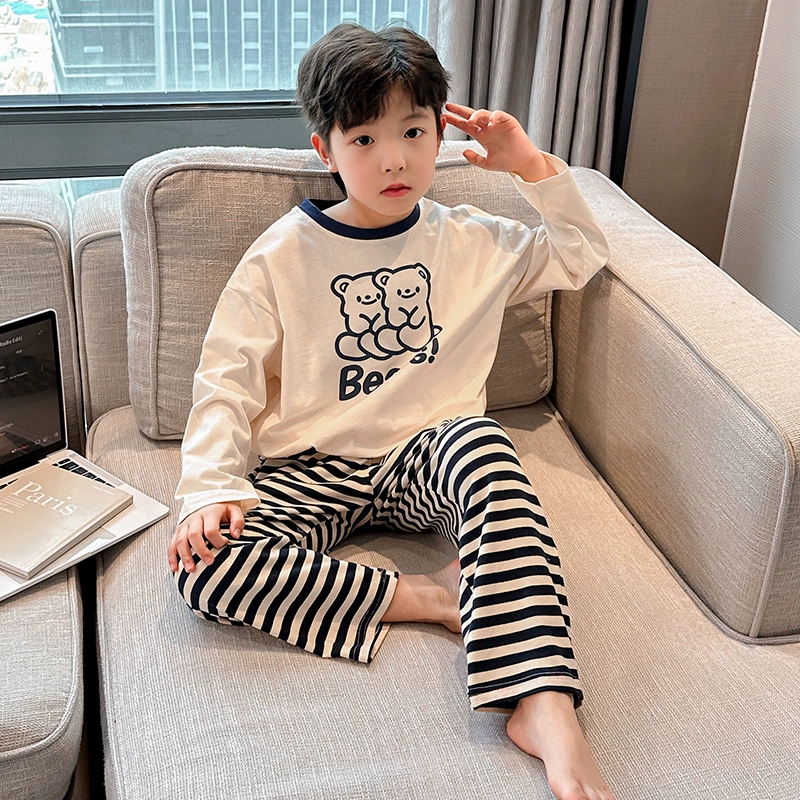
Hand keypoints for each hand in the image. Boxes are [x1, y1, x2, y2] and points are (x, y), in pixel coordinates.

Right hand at [168, 502, 243, 573]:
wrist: (207, 504)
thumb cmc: (220, 511)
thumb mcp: (233, 511)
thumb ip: (238, 521)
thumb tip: (235, 534)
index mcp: (209, 514)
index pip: (211, 529)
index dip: (218, 540)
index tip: (225, 544)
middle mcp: (195, 519)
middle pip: (194, 535)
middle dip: (201, 551)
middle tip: (209, 562)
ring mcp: (185, 526)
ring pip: (180, 541)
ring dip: (185, 556)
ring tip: (191, 569)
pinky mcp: (178, 532)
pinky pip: (172, 545)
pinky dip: (172, 557)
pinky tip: (175, 567)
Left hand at [442, 102, 556, 181]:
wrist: (522, 163)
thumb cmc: (506, 162)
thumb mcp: (486, 163)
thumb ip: (474, 158)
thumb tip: (464, 152)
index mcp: (482, 136)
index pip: (466, 126)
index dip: (456, 121)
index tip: (445, 118)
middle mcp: (488, 128)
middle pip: (472, 116)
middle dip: (460, 111)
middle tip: (449, 107)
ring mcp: (497, 124)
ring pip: (484, 114)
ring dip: (476, 116)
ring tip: (471, 121)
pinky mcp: (508, 121)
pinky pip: (499, 115)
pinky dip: (494, 117)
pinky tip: (490, 123)